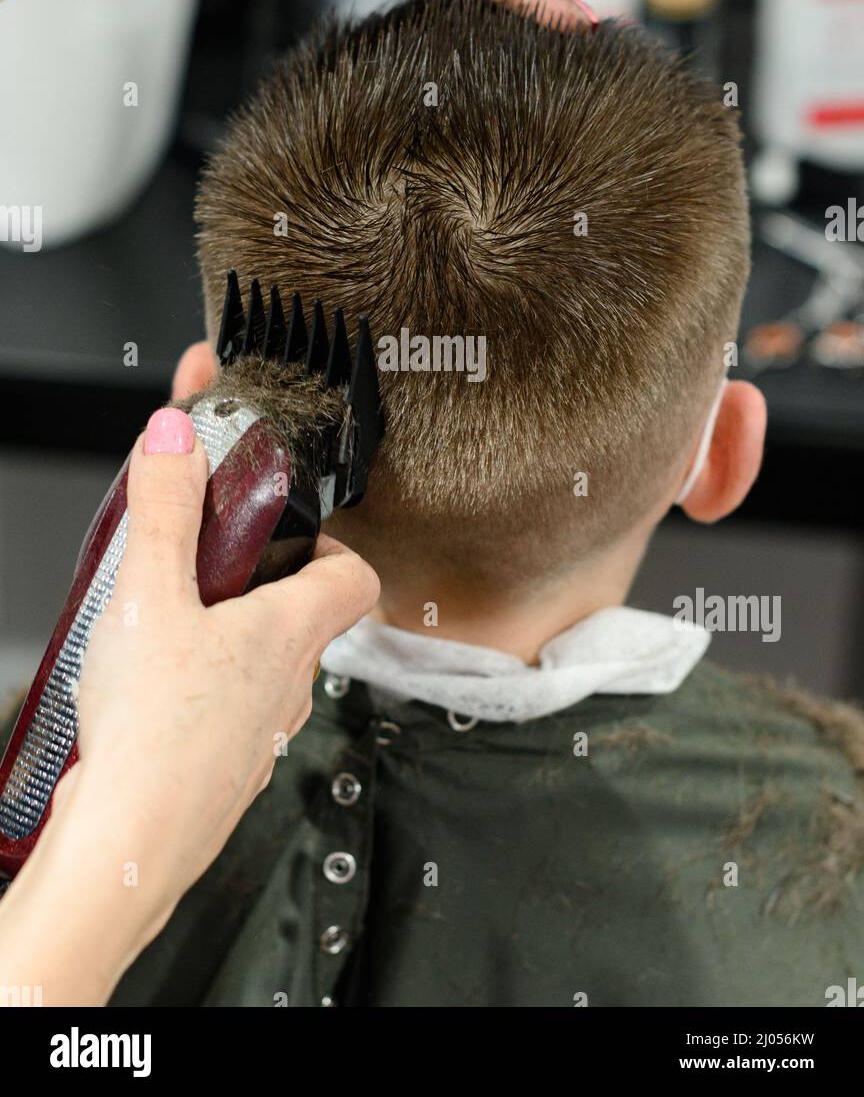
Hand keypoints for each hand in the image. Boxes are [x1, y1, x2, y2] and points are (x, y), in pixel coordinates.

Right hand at [67, 407, 377, 901]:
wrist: (125, 847)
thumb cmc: (152, 732)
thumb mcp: (150, 594)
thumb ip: (165, 508)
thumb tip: (178, 433)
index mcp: (291, 632)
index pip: (356, 575)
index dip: (333, 545)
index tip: (292, 530)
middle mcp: (289, 686)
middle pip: (304, 618)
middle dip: (260, 584)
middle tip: (209, 566)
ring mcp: (259, 735)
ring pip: (261, 669)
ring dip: (226, 640)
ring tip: (167, 626)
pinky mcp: (222, 771)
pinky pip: (225, 714)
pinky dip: (199, 692)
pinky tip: (147, 691)